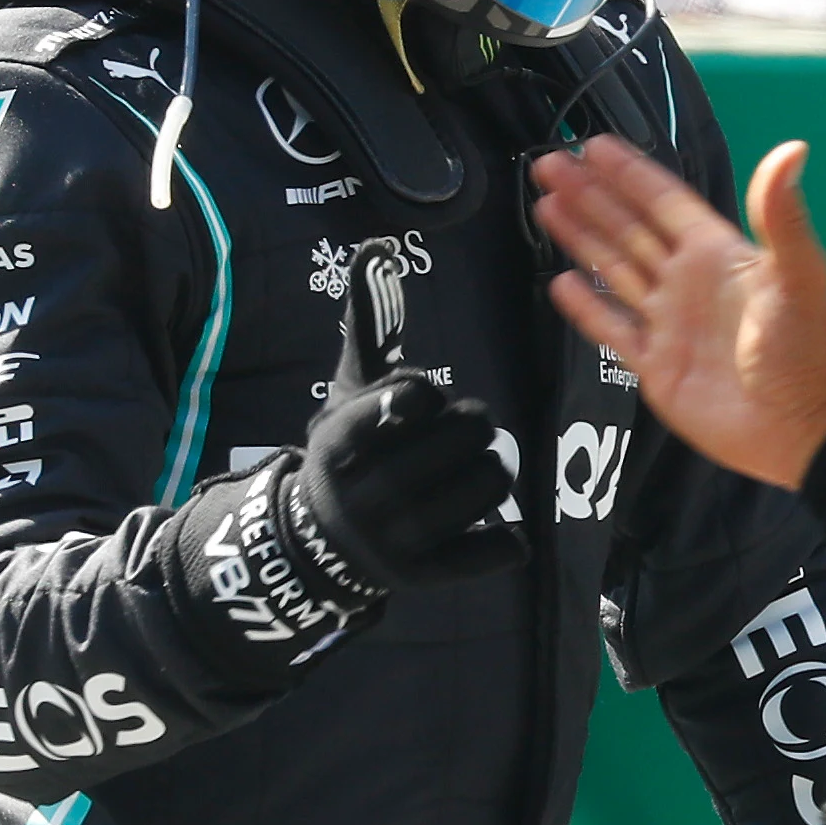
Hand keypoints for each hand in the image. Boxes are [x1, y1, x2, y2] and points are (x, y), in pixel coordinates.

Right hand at [292, 234, 527, 591]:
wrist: (320, 542)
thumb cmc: (351, 446)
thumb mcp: (350, 388)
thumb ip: (370, 322)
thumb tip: (375, 248)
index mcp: (344, 438)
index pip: (413, 396)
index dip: (426, 393)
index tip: (415, 403)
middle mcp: (367, 492)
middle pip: (474, 431)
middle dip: (472, 425)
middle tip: (451, 437)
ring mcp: (396, 539)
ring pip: (496, 480)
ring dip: (492, 470)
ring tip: (465, 473)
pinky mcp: (426, 576)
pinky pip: (498, 548)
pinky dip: (505, 537)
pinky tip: (488, 528)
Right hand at [531, 136, 825, 490]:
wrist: (800, 430)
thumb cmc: (804, 350)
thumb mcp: (799, 276)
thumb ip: (783, 215)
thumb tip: (793, 148)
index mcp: (717, 254)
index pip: (664, 201)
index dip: (629, 173)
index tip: (593, 146)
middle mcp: (687, 281)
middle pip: (629, 227)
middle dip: (591, 195)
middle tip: (550, 164)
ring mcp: (668, 322)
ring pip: (614, 268)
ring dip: (582, 236)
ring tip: (546, 204)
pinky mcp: (654, 365)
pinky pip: (612, 328)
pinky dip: (587, 305)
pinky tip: (561, 282)